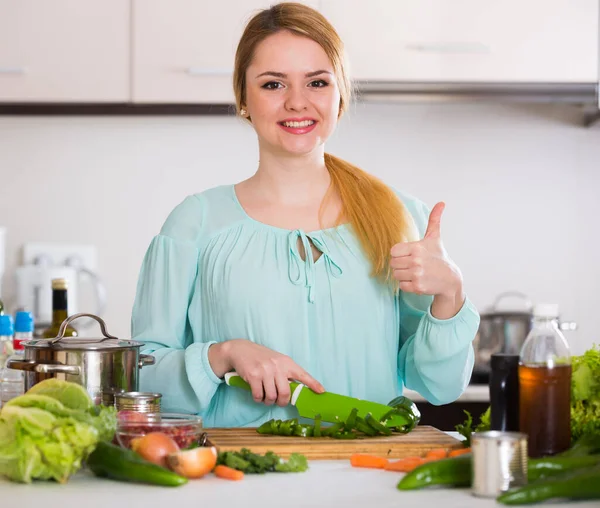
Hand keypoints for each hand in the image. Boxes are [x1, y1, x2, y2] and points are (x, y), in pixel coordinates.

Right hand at [208, 339, 324, 406]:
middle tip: (278, 402)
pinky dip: (258, 399)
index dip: (313, 384)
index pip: (303, 374)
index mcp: (286, 362)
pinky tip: (257, 394)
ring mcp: (265, 370)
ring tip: (265, 397)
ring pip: (271, 396)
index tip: (322, 391)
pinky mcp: (253, 375)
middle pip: (286, 393)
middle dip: (282, 402)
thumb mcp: (277, 361)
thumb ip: (285, 373)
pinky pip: (259, 395)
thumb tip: (294, 391)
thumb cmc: (261, 358)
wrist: (241, 350)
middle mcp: (277, 366)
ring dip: (268, 401)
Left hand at [390, 202, 463, 302]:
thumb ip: (434, 220)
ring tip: (415, 272)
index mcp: (417, 247)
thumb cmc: (439, 256)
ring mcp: (417, 275)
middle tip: (413, 264)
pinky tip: (417, 280)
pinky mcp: (417, 287)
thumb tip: (441, 203)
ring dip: (403, 275)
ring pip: (396, 275)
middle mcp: (416, 261)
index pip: (393, 251)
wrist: (450, 279)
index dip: (399, 254)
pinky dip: (407, 285)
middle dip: (401, 264)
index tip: (408, 255)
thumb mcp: (435, 238)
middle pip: (393, 263)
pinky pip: (401, 285)